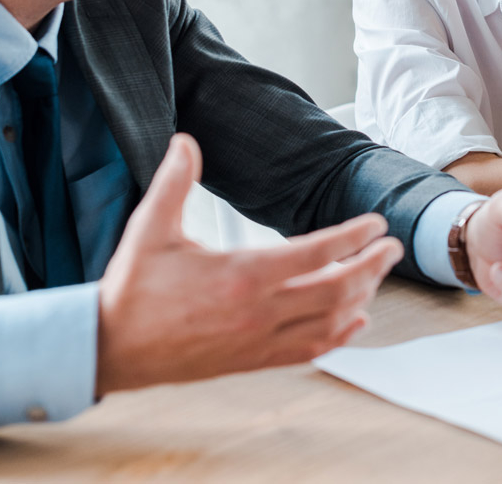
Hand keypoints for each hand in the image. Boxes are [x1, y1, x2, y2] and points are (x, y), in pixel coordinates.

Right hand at [95, 133, 403, 396]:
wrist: (110, 347)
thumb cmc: (133, 288)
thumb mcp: (150, 227)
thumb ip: (173, 181)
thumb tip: (185, 140)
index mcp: (242, 273)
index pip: (317, 253)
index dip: (353, 237)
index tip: (376, 223)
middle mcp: (258, 310)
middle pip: (337, 289)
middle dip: (371, 265)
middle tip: (391, 247)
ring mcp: (258, 340)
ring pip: (329, 322)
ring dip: (361, 297)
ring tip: (375, 275)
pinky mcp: (252, 361)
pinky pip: (309, 350)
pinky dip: (339, 335)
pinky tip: (354, 321)